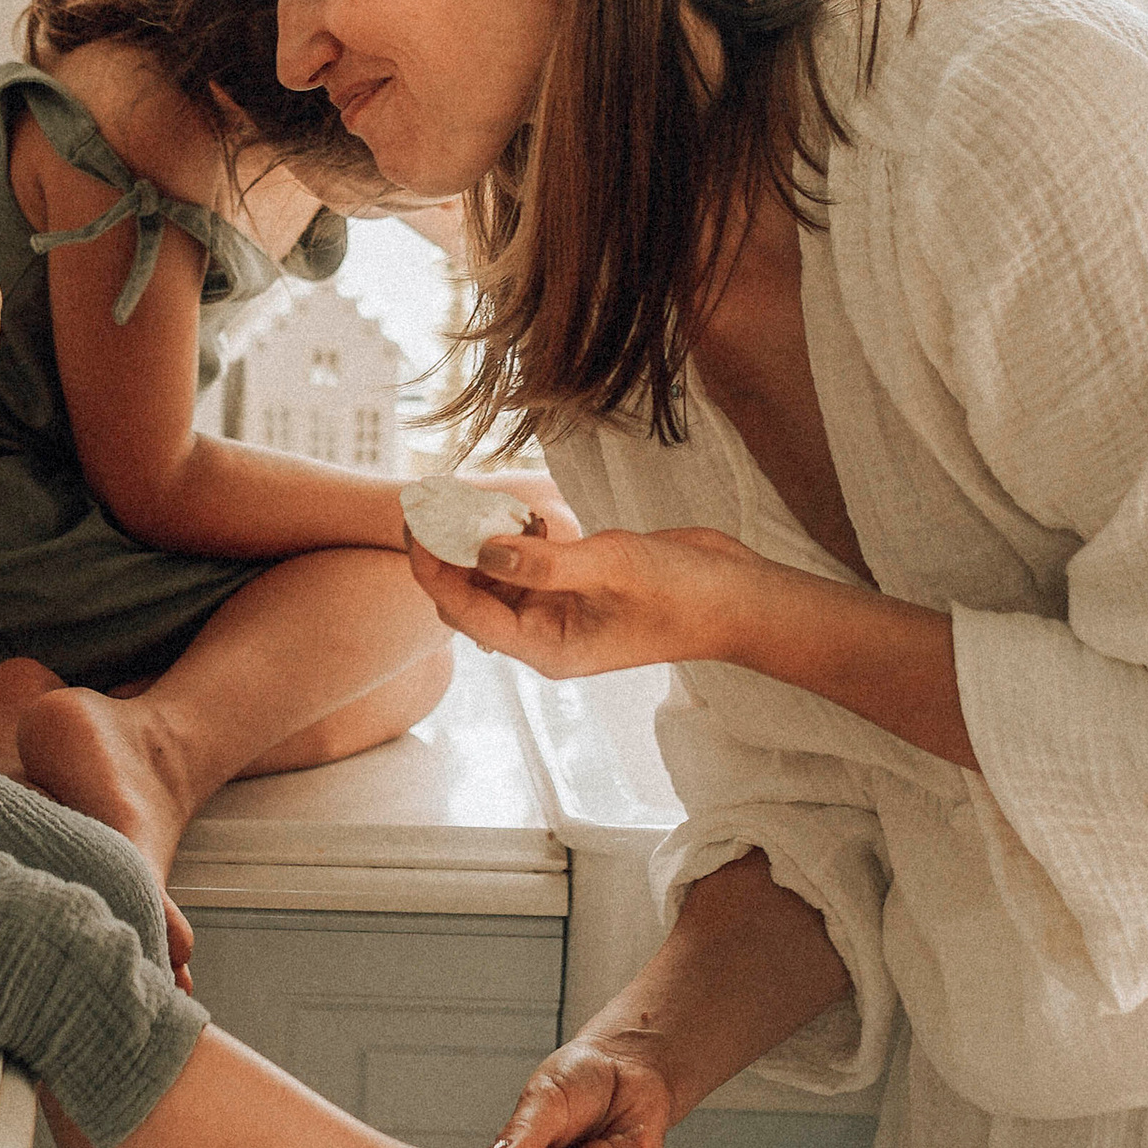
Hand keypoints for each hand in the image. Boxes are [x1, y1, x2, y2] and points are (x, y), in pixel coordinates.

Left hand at [405, 518, 755, 679]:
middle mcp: (546, 635)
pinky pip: (526, 565)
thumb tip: (482, 551)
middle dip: (446, 554)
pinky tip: (519, 513)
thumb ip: (546, 562)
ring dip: (477, 543)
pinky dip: (513, 539)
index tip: (412, 525)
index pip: (467, 614)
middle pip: (471, 598)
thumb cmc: (683, 592)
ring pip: (495, 580)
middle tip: (428, 502)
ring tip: (463, 499)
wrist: (735, 595)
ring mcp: (560, 612)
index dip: (432, 571)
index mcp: (548, 648)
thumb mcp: (612, 568)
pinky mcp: (575, 587)